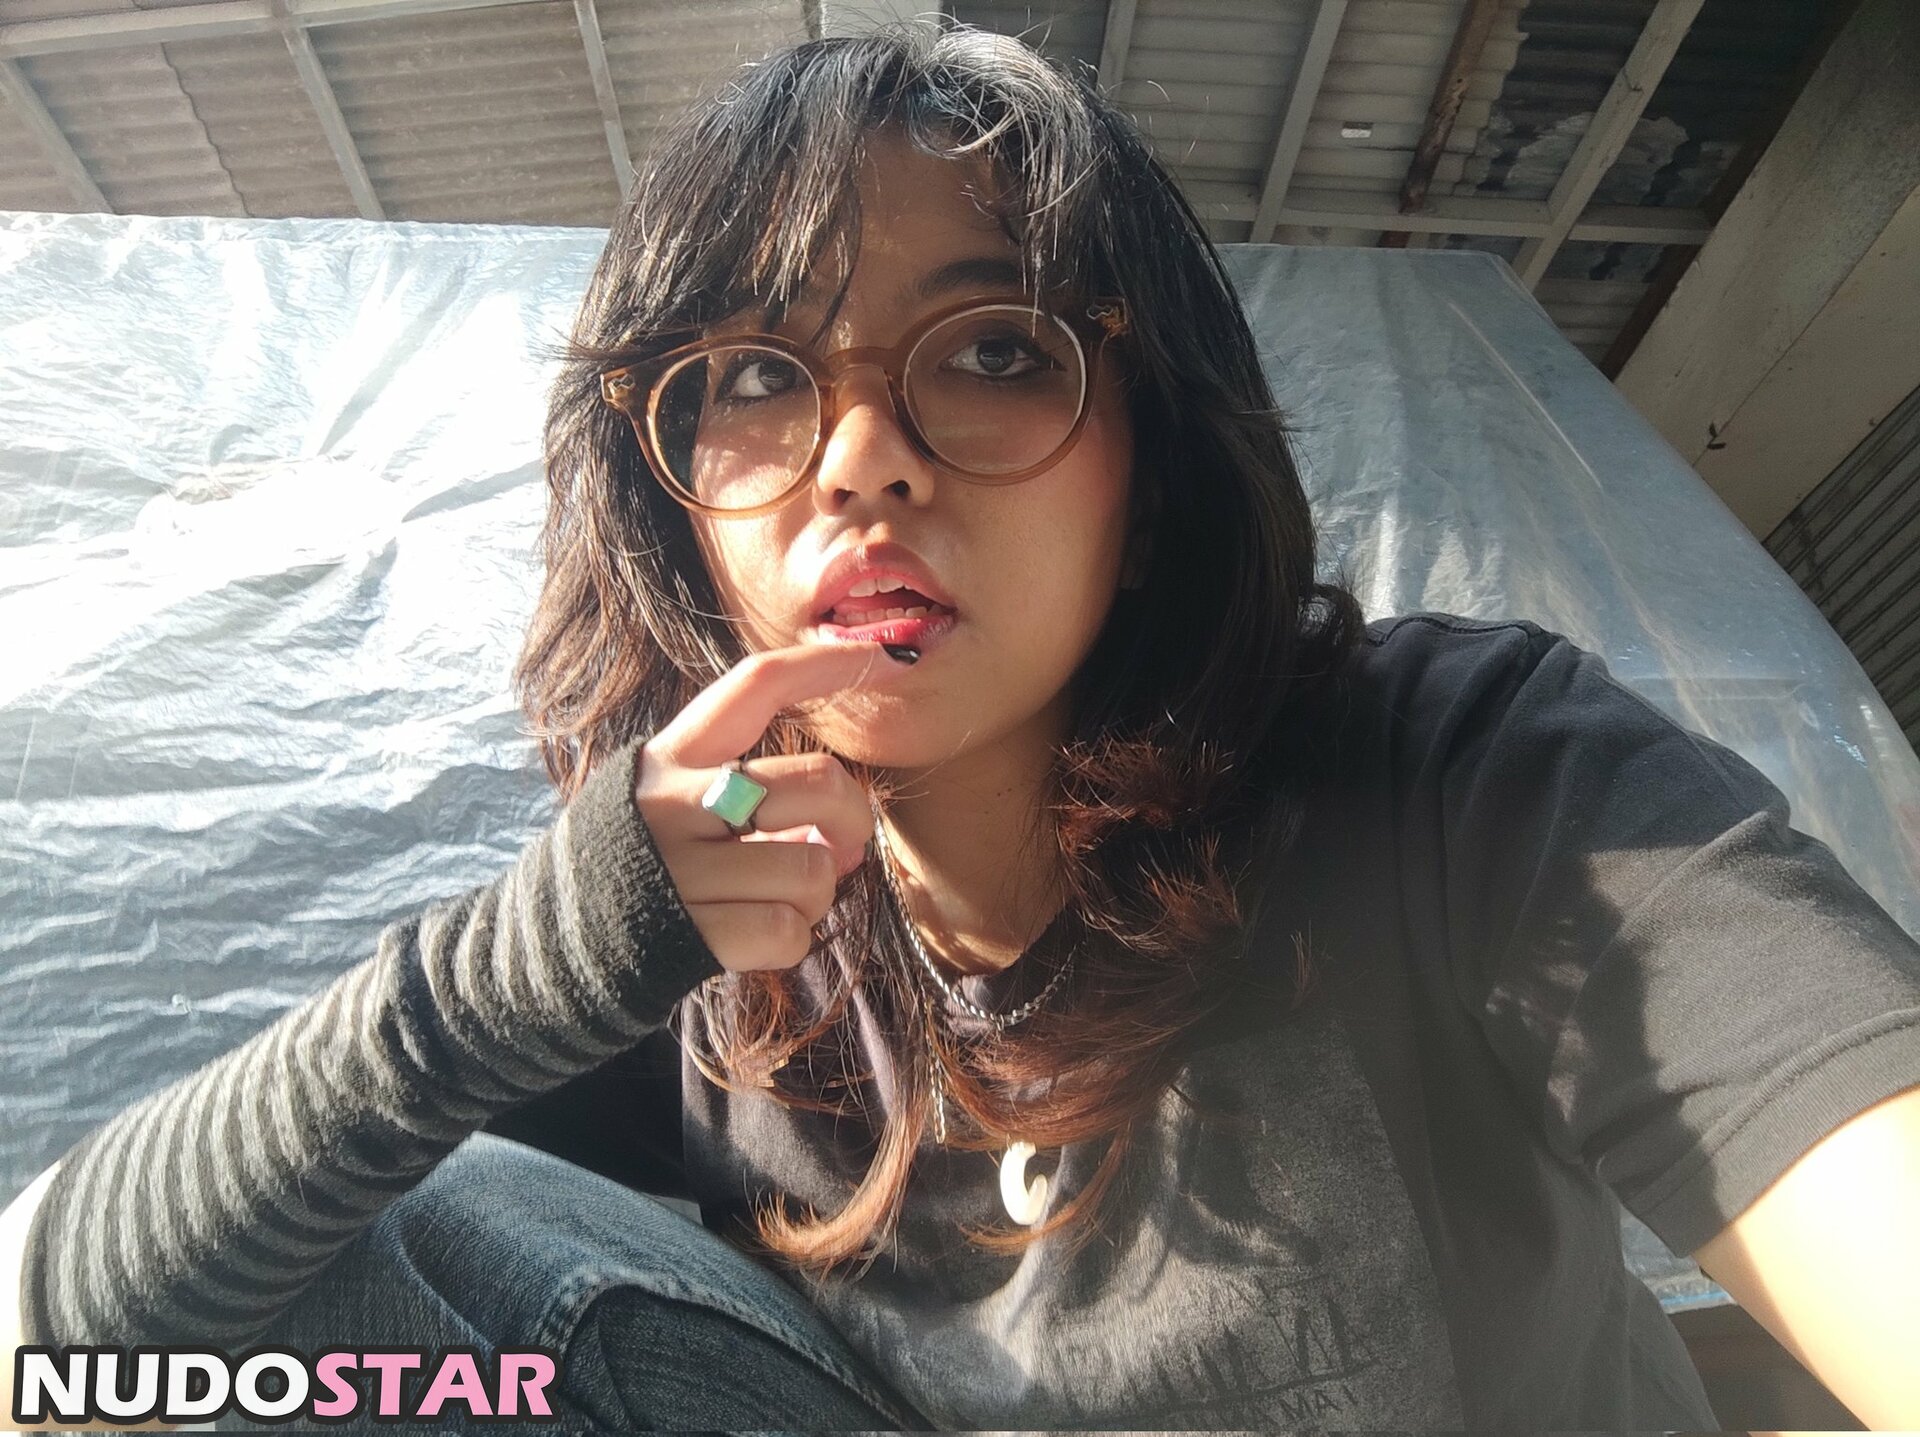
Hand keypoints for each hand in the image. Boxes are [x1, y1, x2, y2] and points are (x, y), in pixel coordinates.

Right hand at [633, 642, 899, 972]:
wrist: (554, 947)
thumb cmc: (645, 864)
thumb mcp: (679, 806)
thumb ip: (758, 804)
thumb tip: (844, 839)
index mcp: (673, 756)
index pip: (756, 685)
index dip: (823, 665)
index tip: (884, 657)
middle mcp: (673, 802)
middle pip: (816, 782)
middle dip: (854, 817)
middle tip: (845, 844)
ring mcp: (680, 869)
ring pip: (812, 869)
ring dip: (815, 894)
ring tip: (775, 899)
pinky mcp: (690, 934)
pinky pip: (788, 931)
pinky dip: (789, 940)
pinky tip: (753, 934)